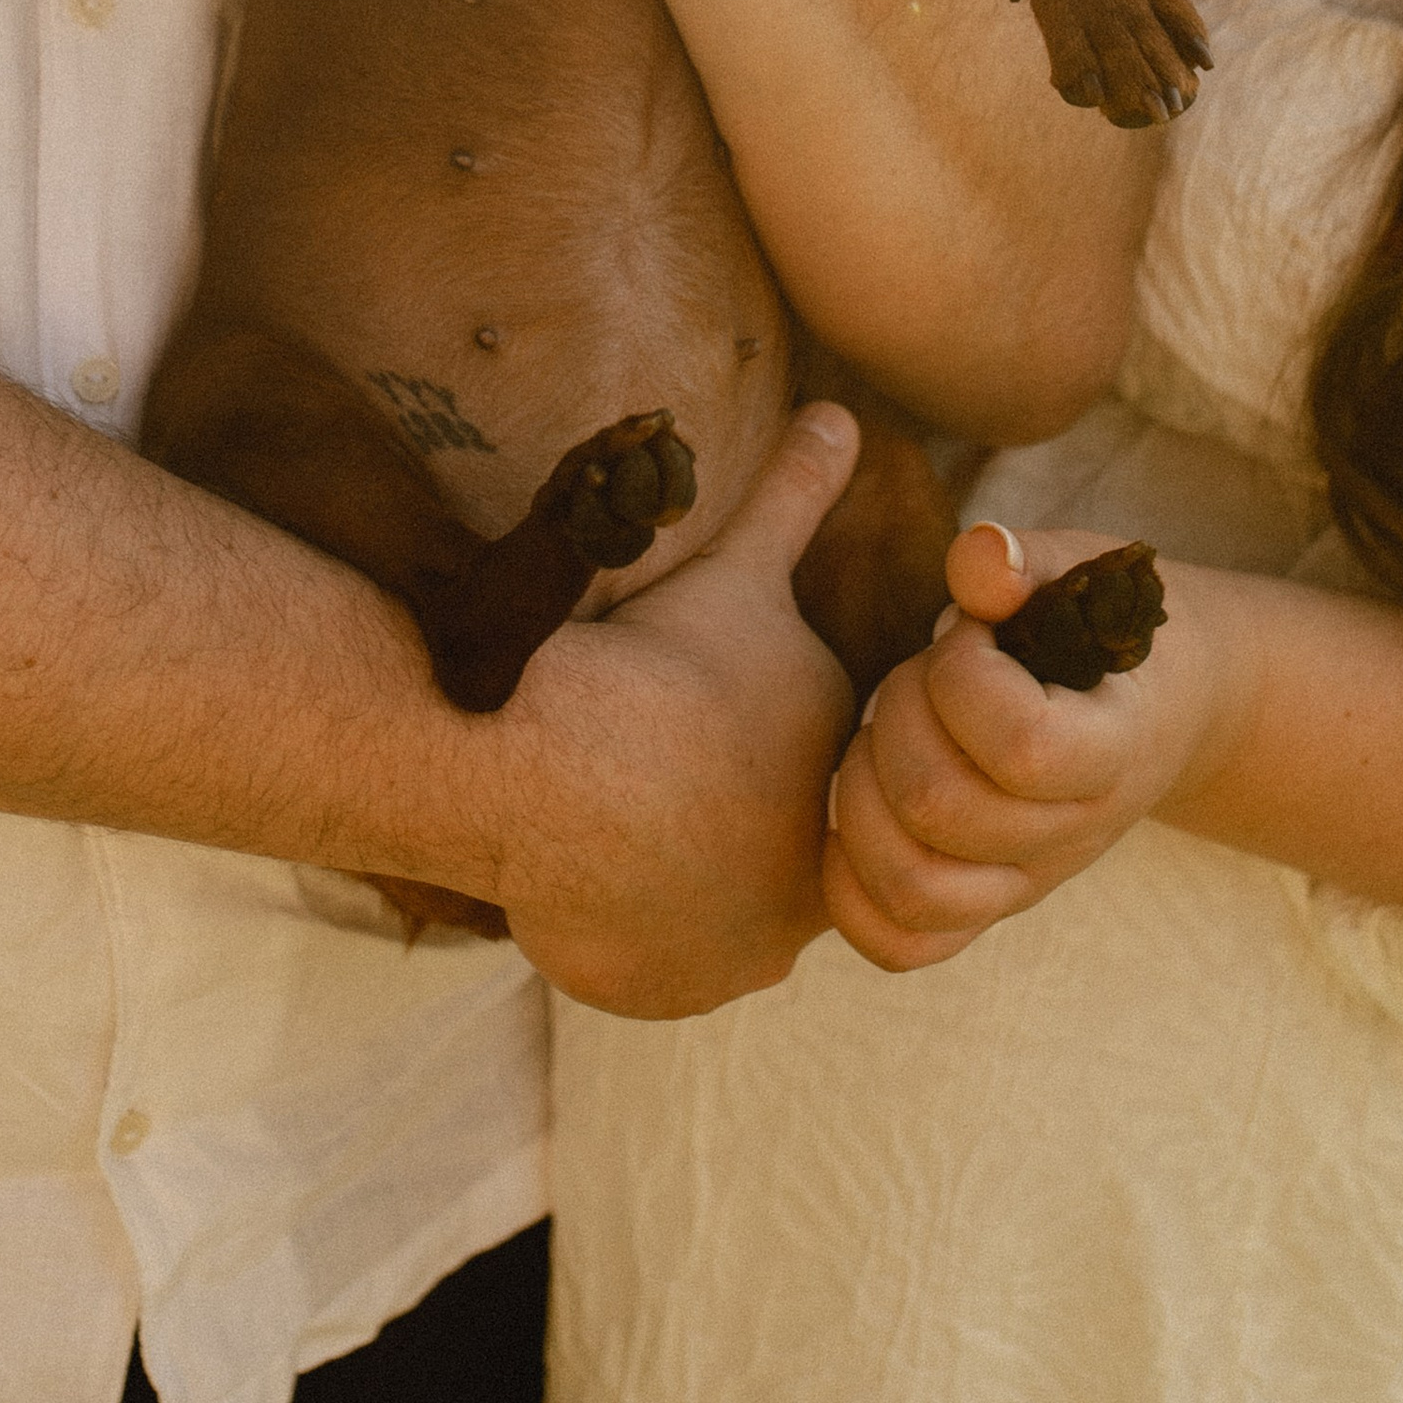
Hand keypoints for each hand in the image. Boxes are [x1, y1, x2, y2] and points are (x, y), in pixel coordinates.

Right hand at [489, 405, 863, 1016]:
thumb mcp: (740, 572)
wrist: (560, 769)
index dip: (758, 735)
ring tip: (618, 802)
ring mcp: (733, 958)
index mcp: (843, 802)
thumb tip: (841, 414)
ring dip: (674, 868)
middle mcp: (808, 899)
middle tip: (657, 752)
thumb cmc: (665, 670)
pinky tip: (592, 857)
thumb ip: (797, 501)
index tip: (701, 705)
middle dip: (728, 812)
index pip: (821, 781)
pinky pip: (646, 954)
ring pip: (710, 907)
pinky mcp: (658, 988)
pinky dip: (621, 912)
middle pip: (774, 853)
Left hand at [822, 520, 1240, 973]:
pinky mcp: (981, 905)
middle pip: (941, 808)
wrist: (1165, 706)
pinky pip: (899, 940)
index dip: (963, 675)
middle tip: (918, 674)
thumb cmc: (1109, 624)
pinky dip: (851, 881)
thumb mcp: (1084, 572)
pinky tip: (857, 802)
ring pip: (910, 884)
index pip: (1020, 746)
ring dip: (863, 793)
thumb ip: (1025, 563)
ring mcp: (1024, 883)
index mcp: (1112, 750)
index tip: (969, 634)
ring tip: (882, 737)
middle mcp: (1071, 835)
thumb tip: (976, 558)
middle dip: (898, 715)